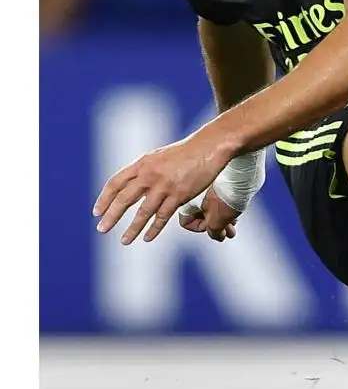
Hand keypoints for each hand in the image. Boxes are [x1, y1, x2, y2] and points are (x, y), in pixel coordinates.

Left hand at [94, 134, 230, 245]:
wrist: (209, 147)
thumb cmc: (185, 152)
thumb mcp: (158, 157)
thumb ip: (144, 170)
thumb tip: (131, 184)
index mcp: (141, 164)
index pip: (115, 183)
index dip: (104, 199)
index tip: (97, 212)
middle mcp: (149, 175)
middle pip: (124, 199)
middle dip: (111, 216)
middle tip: (102, 229)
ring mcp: (164, 186)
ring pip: (143, 212)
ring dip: (132, 228)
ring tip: (124, 241)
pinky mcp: (180, 195)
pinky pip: (163, 216)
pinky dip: (154, 228)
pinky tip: (147, 237)